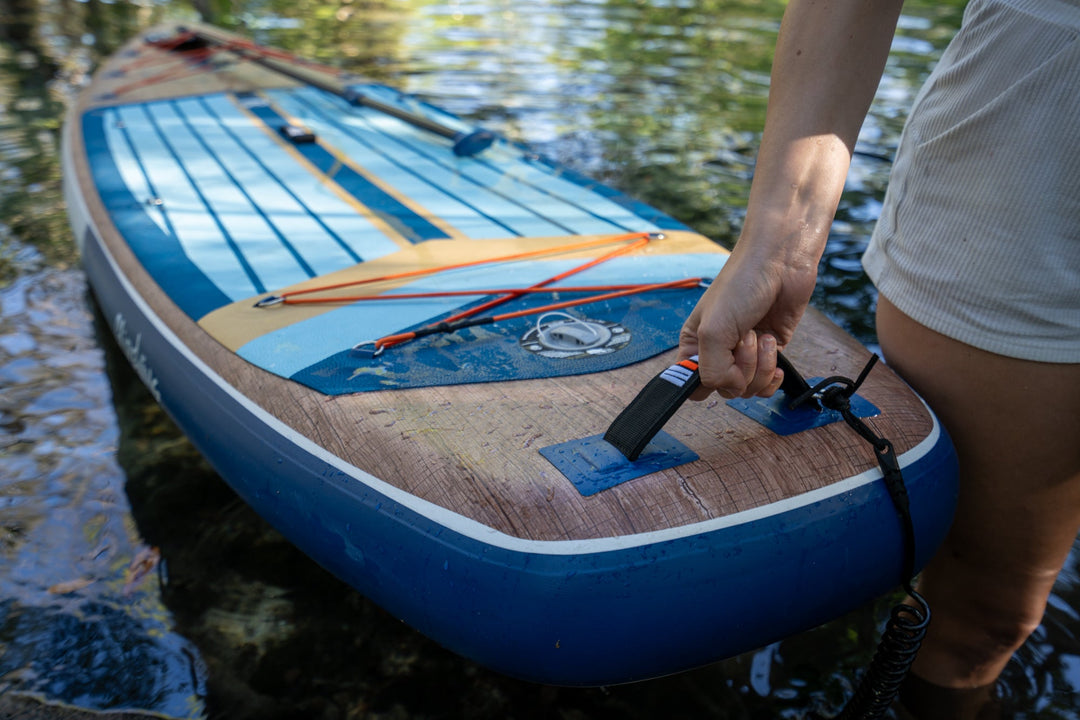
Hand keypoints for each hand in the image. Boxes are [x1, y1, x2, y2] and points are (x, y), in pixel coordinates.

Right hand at [678, 238, 817, 399]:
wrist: (780, 262)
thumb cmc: (741, 283)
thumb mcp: (712, 330)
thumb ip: (711, 369)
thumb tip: (728, 388)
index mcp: (694, 343)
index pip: (691, 383)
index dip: (704, 382)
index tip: (717, 368)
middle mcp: (718, 350)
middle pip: (724, 389)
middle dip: (740, 369)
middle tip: (744, 338)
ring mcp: (745, 352)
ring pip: (748, 387)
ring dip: (759, 365)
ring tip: (761, 336)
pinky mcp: (770, 351)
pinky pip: (767, 382)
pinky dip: (772, 373)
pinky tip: (773, 350)